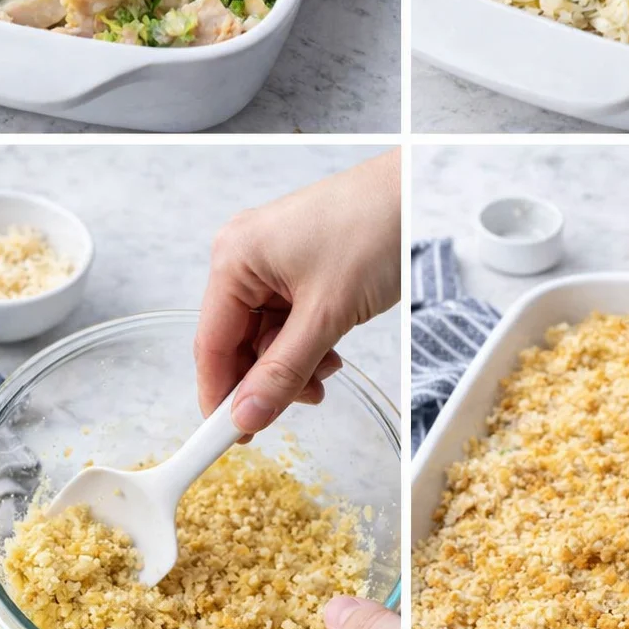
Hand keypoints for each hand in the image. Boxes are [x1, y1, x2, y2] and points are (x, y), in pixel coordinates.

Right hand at [195, 150, 399, 433]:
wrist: (416, 188)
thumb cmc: (374, 228)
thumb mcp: (327, 314)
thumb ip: (284, 371)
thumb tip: (246, 416)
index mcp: (234, 259)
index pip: (211, 344)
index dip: (220, 396)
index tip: (230, 440)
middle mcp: (243, 256)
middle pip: (238, 342)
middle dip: (269, 378)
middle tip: (302, 404)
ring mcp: (270, 259)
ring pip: (266, 334)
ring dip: (293, 363)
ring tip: (328, 372)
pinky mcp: (296, 263)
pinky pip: (287, 317)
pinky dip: (306, 342)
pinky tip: (331, 352)